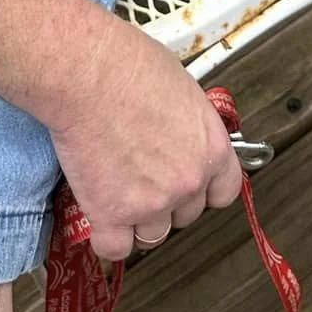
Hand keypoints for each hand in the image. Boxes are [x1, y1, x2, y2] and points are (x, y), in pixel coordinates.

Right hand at [48, 15, 242, 261]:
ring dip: (135, 219)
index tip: (189, 184)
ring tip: (115, 189)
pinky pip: (114, 248)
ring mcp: (151, 202)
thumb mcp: (180, 84)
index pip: (225, 191)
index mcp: (210, 147)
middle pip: (185, 214)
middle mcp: (187, 181)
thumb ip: (187, 121)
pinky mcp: (112, 214)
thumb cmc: (127, 63)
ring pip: (152, 235)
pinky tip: (97, 214)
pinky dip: (105, 236)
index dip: (204, 189)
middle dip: (165, 200)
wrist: (86, 72)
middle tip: (140, 174)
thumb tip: (176, 128)